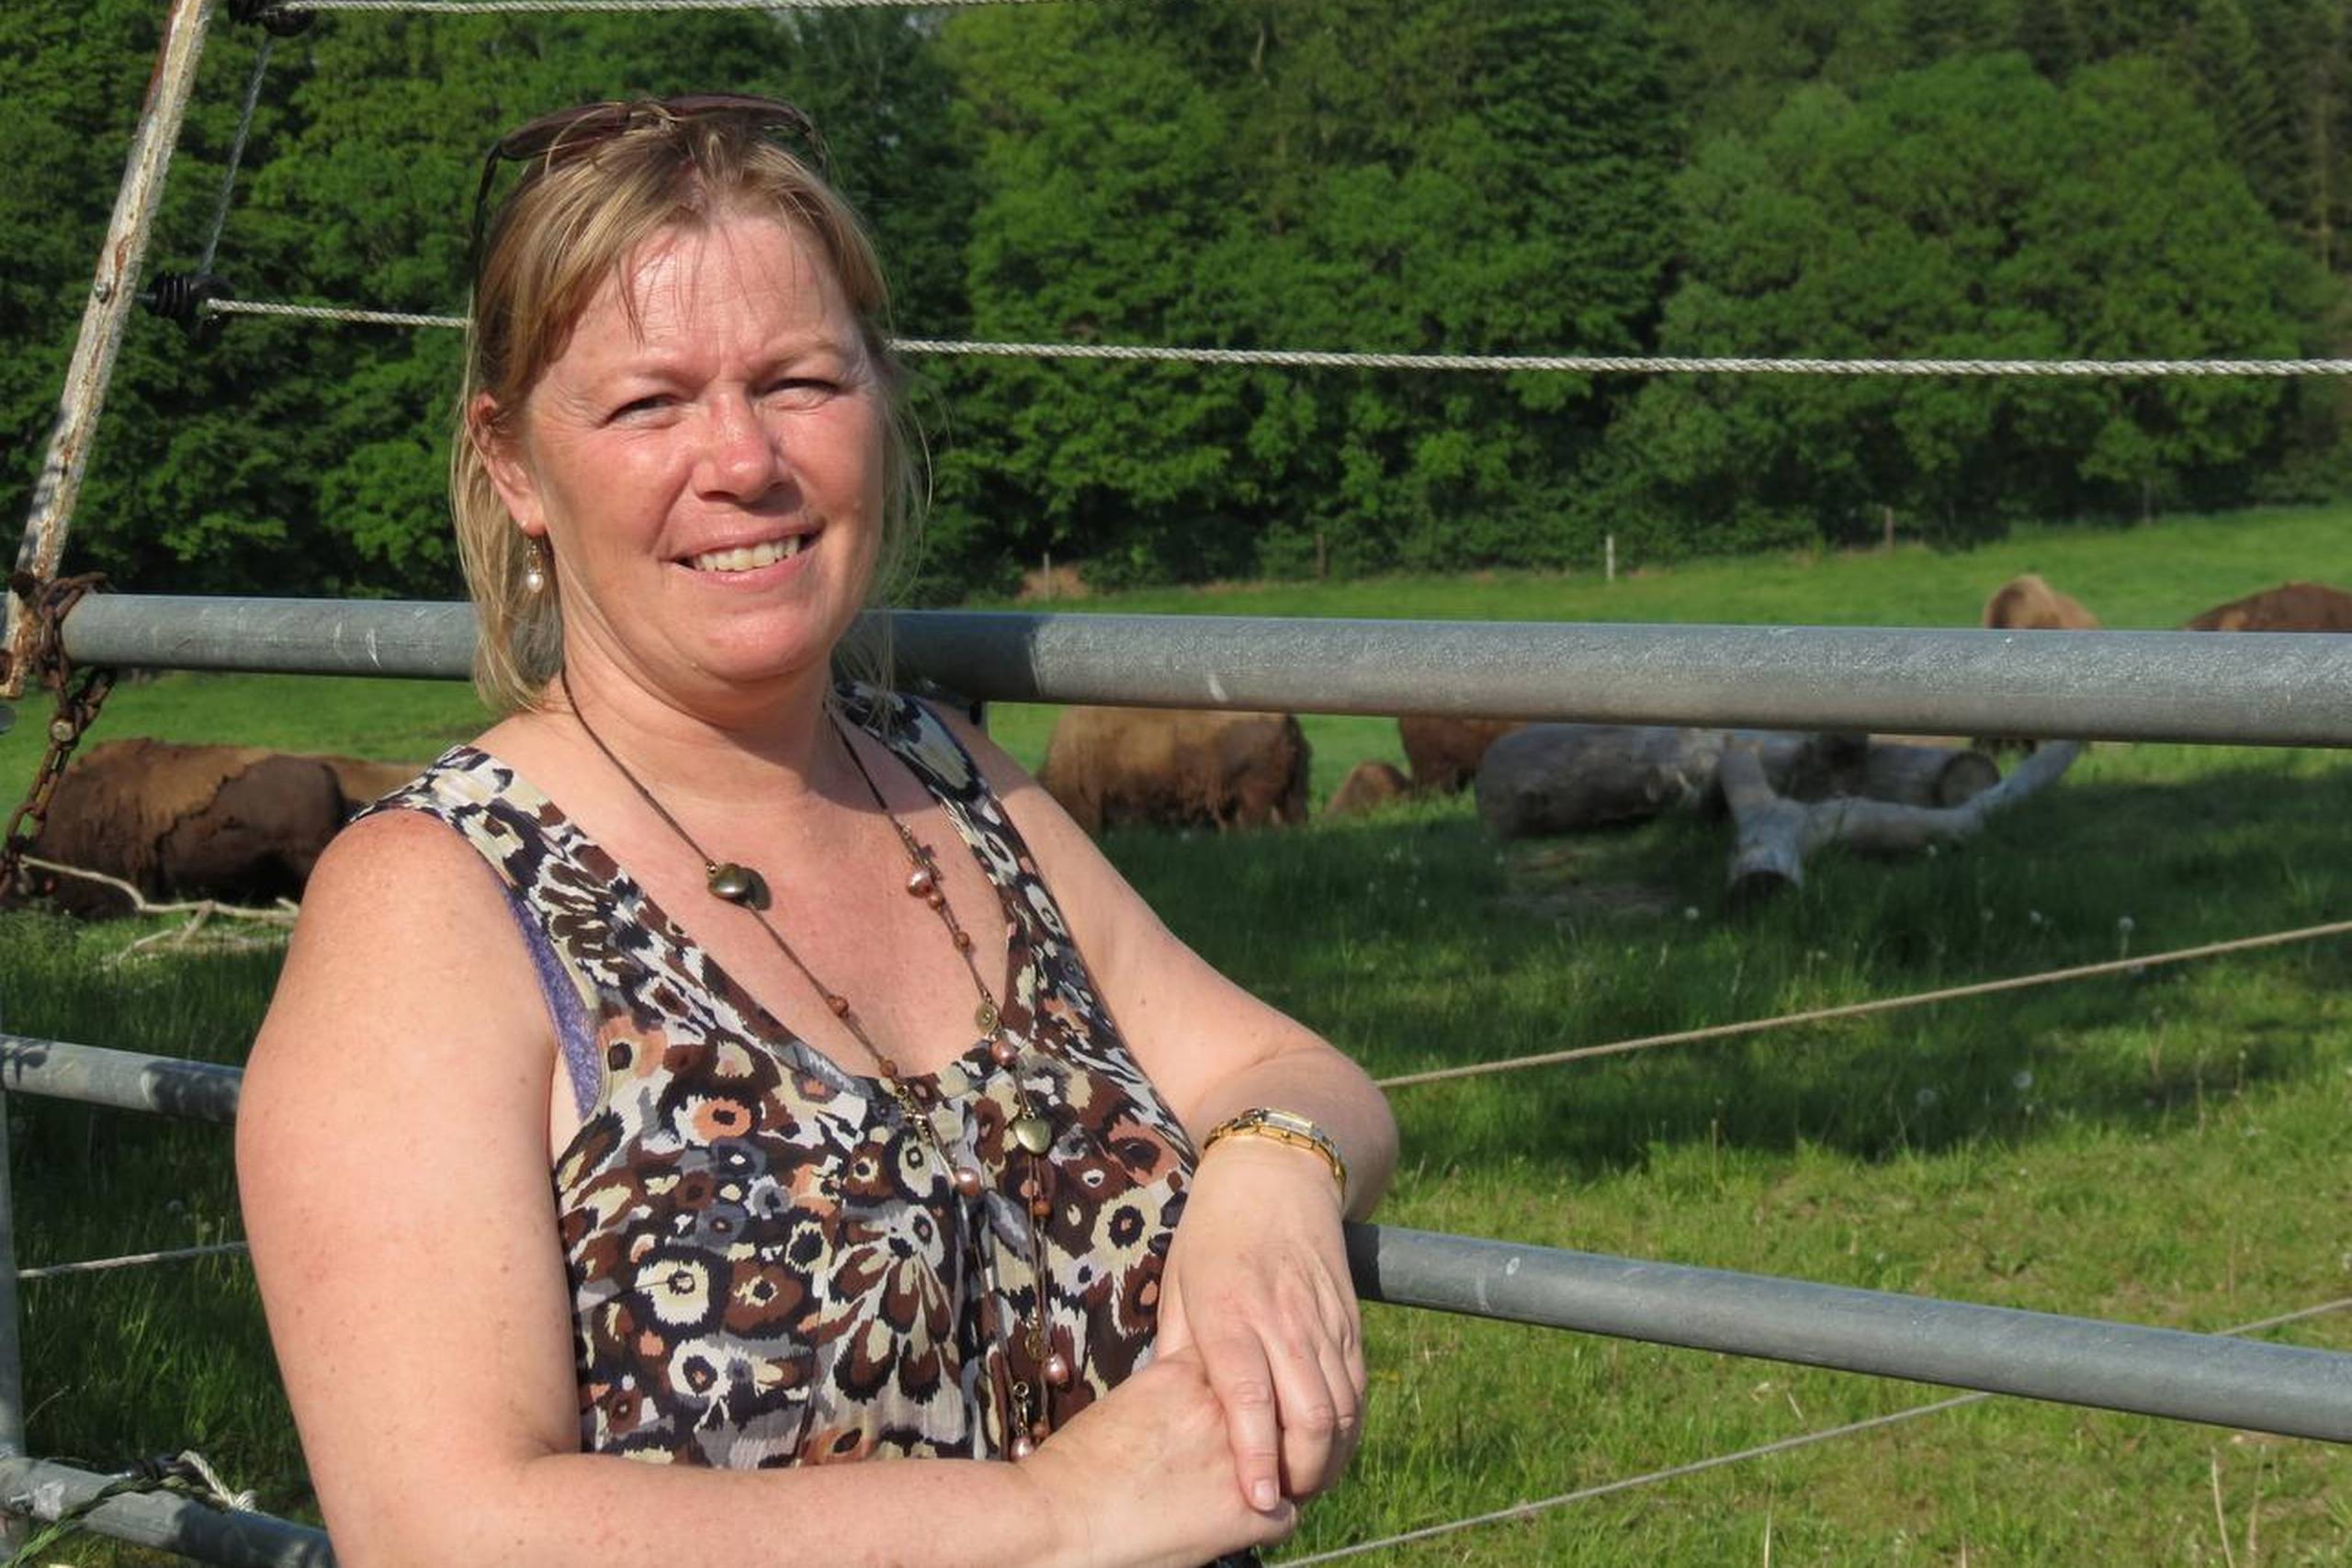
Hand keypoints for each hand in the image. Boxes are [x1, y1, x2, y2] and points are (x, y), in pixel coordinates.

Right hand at [1020, 1345, 1295, 1567]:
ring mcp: (1244, 1458)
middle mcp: (1228, 1407)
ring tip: (1255, 1490)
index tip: (1243, 1411)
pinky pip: (1287, 1514)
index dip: (1250, 1394)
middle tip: (1254, 1455)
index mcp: (1194, 1372)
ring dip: (1278, 1477)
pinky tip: (1241, 1525)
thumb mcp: (1132, 1399)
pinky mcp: (1249, 1509)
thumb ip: (1175, 1391)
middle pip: (1281, 1410)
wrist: (1059, 1516)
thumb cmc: (1080, 1462)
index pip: (1252, 1365)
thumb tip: (1195, 1406)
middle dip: (1272, 1433)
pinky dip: (1270, 1522)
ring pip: (1294, 1461)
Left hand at [1157, 1138, 1366, 1509]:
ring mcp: (1323, 1320)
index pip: (1250, 1397)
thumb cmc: (1212, 1233)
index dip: (1257, 1455)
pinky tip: (1331, 1449)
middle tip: (1283, 1505)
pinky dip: (1349, 1428)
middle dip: (1304, 1474)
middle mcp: (1282, 1319)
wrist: (1276, 1173)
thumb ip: (1178, 1355)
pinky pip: (1358, 1387)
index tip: (1260, 1502)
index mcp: (1229, 1312)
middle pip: (1310, 1415)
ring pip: (1344, 1408)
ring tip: (1306, 1488)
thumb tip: (1166, 1416)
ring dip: (1331, 1459)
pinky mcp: (1350, 1320)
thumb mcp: (1178, 1287)